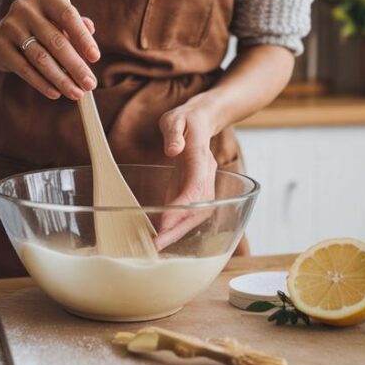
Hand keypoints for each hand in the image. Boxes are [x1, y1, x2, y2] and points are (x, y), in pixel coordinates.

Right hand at [0, 0, 99, 99]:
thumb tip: (91, 29)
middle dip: (76, 66)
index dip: (83, 37)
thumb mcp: (56, 23)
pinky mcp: (0, 46)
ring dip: (61, 79)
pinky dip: (42, 83)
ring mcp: (10, 27)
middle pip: (55, 40)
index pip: (68, 15)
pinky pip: (25, 69)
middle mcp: (25, 8)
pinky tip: (56, 93)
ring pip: (41, 58)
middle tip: (90, 84)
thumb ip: (76, 26)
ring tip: (76, 93)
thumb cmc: (37, 31)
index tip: (95, 57)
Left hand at [155, 100, 220, 249]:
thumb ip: (174, 133)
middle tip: (156, 244)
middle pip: (198, 208)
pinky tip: (162, 233)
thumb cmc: (186, 120)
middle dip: (178, 228)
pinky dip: (178, 225)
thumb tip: (173, 150)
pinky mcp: (198, 190)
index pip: (195, 187)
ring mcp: (205, 185)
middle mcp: (207, 176)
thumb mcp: (176, 119)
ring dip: (178, 231)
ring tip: (157, 244)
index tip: (164, 222)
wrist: (204, 120)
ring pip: (197, 214)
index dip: (182, 206)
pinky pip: (191, 211)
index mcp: (201, 159)